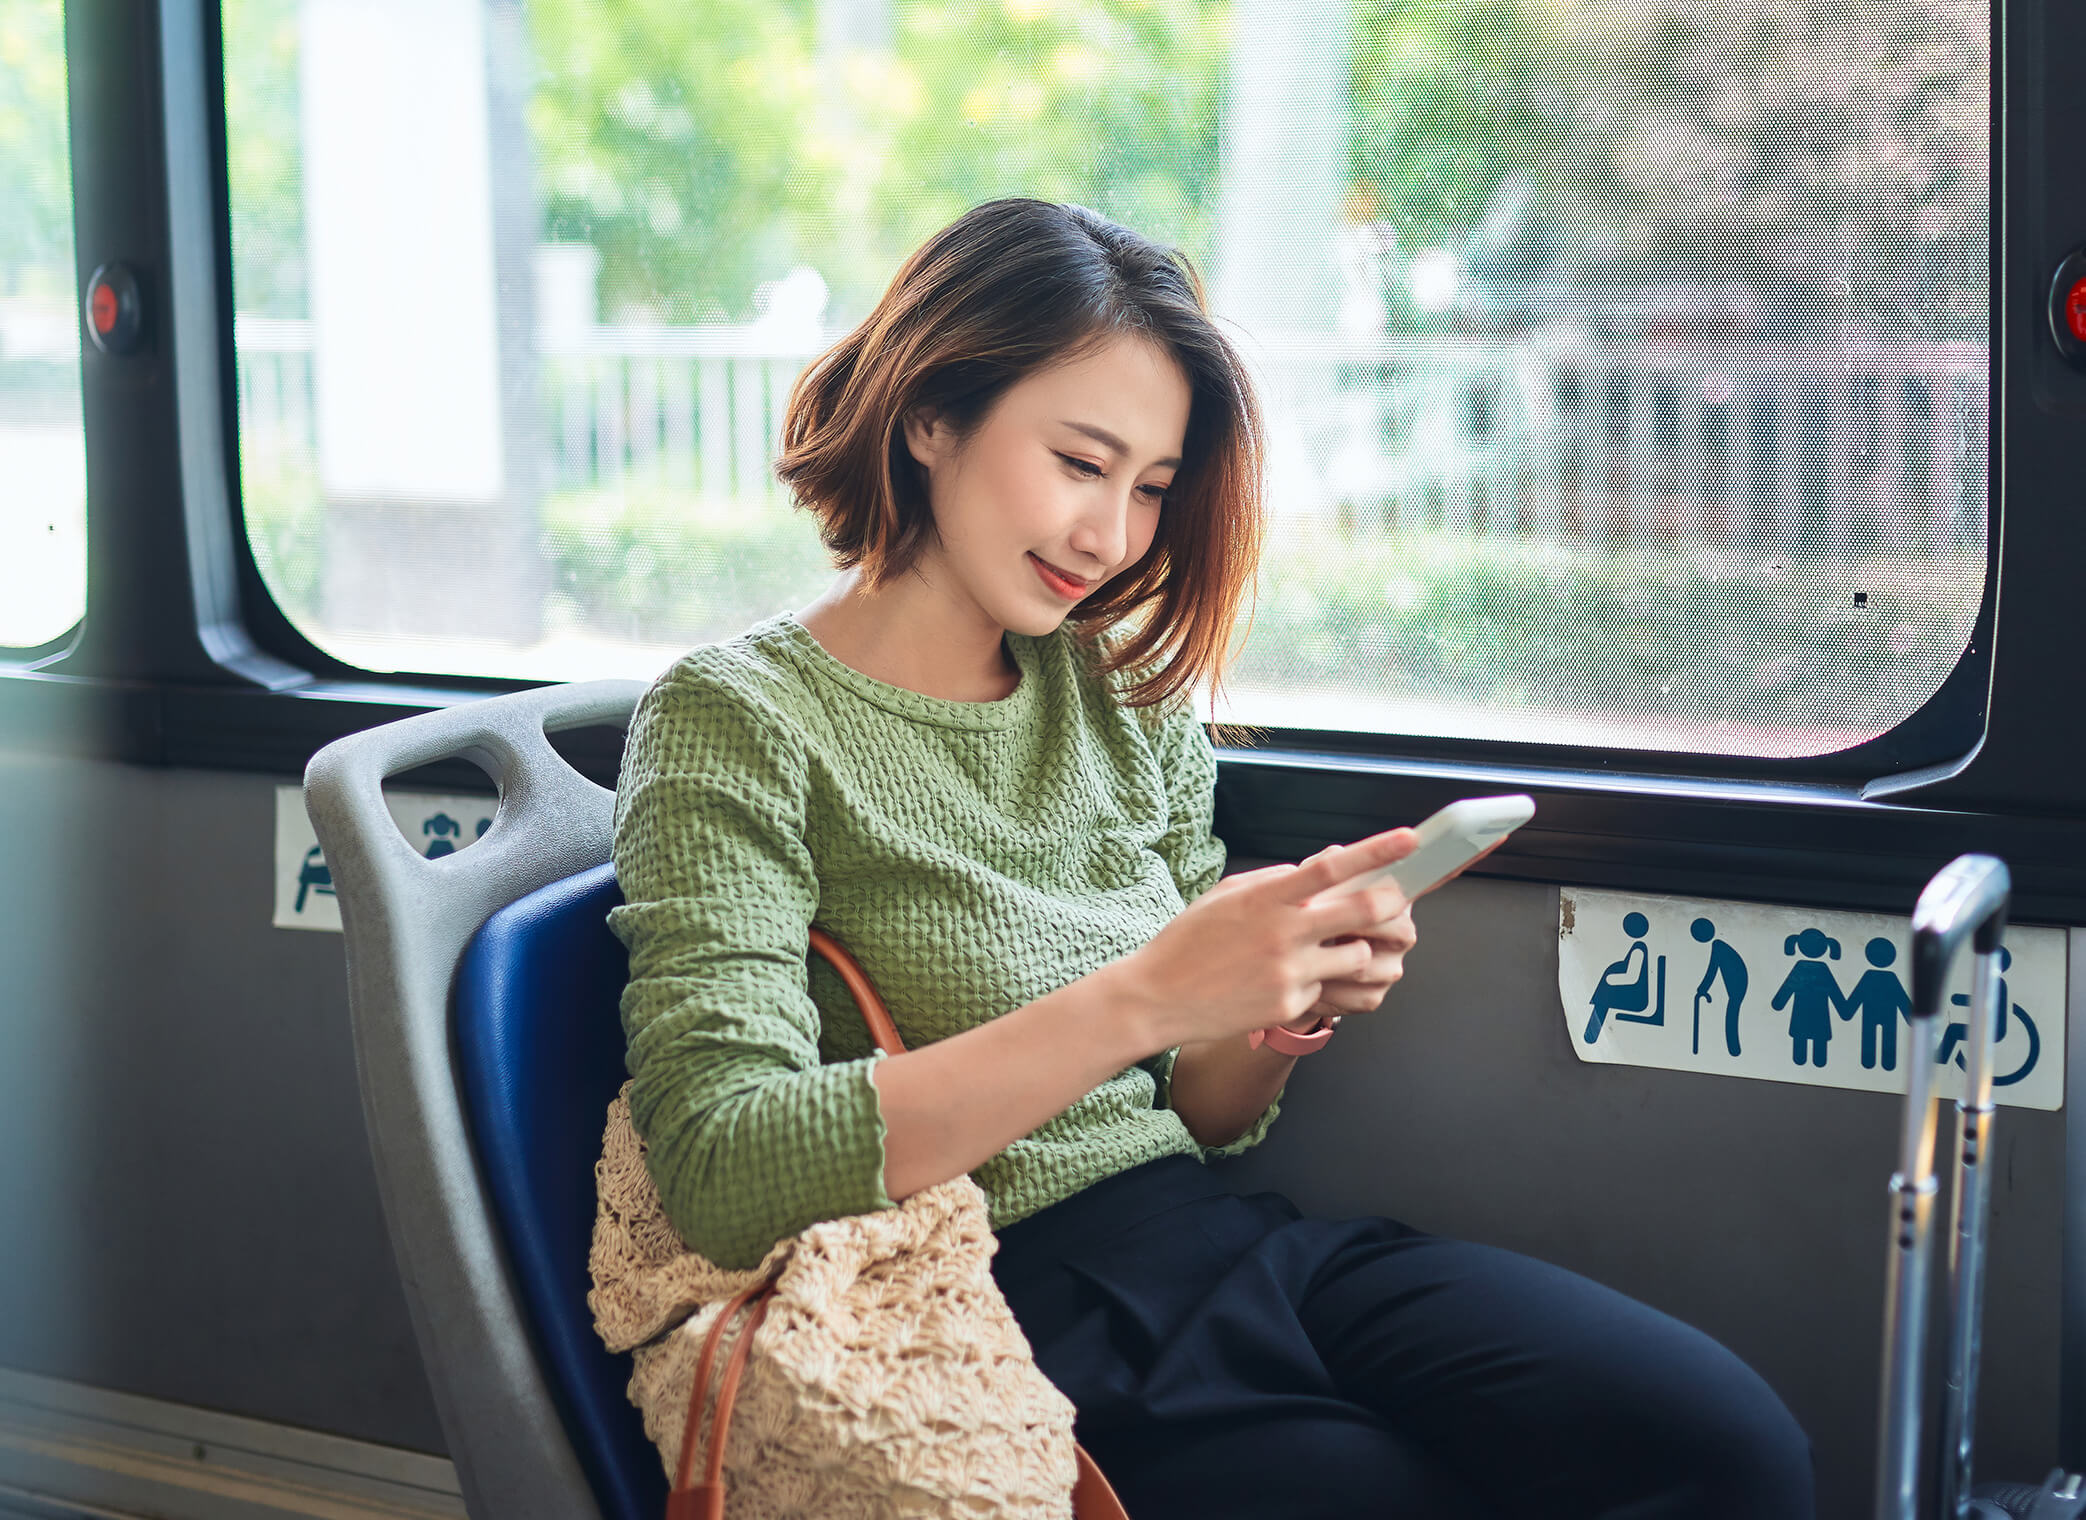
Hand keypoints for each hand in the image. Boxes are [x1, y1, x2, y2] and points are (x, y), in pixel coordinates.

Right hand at [1108, 829, 1418, 1049]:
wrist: (1158, 997)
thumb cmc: (1190, 941)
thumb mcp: (1227, 895)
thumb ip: (1275, 880)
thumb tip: (1319, 868)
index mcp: (1266, 897)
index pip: (1332, 866)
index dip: (1377, 851)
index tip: (1408, 840)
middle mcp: (1283, 932)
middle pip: (1362, 911)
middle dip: (1391, 903)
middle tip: (1400, 899)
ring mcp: (1289, 972)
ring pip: (1357, 955)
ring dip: (1357, 947)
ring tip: (1332, 946)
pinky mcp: (1290, 1004)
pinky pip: (1327, 987)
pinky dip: (1318, 979)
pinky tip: (1284, 979)